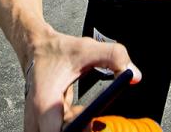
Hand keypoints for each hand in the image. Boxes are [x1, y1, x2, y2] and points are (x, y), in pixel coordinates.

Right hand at [23, 30, 140, 131]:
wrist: (36, 47)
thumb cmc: (58, 50)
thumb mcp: (88, 48)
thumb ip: (114, 57)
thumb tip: (135, 76)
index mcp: (44, 102)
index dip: (78, 130)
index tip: (92, 120)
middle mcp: (36, 117)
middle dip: (79, 129)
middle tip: (91, 118)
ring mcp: (35, 122)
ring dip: (74, 127)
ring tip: (80, 112)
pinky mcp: (40, 124)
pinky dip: (70, 126)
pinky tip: (78, 112)